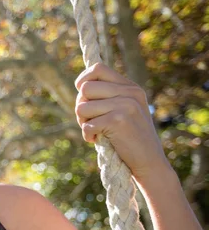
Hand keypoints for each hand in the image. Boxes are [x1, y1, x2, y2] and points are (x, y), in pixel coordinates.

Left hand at [74, 63, 170, 182]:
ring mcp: (125, 105)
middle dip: (80, 107)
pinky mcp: (118, 121)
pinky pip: (87, 125)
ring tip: (95, 131)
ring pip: (81, 107)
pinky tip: (96, 140)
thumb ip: (108, 96)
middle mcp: (129, 92)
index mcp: (130, 87)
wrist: (149, 161)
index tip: (82, 94)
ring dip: (82, 122)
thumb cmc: (129, 138)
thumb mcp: (124, 110)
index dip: (82, 79)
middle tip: (89, 121)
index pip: (98, 68)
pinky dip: (87, 136)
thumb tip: (80, 86)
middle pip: (85, 89)